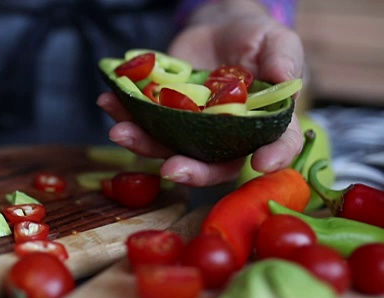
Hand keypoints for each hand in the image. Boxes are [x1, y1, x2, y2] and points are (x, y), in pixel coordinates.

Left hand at [98, 0, 303, 186]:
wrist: (216, 28)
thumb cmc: (254, 37)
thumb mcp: (274, 40)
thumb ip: (283, 57)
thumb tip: (285, 76)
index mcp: (264, 124)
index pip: (277, 146)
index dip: (273, 159)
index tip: (261, 164)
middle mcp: (228, 137)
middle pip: (214, 165)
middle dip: (191, 171)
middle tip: (171, 168)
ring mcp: (193, 130)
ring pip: (170, 149)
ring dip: (143, 145)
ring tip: (120, 130)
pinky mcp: (166, 116)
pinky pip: (145, 122)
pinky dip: (124, 114)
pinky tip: (109, 101)